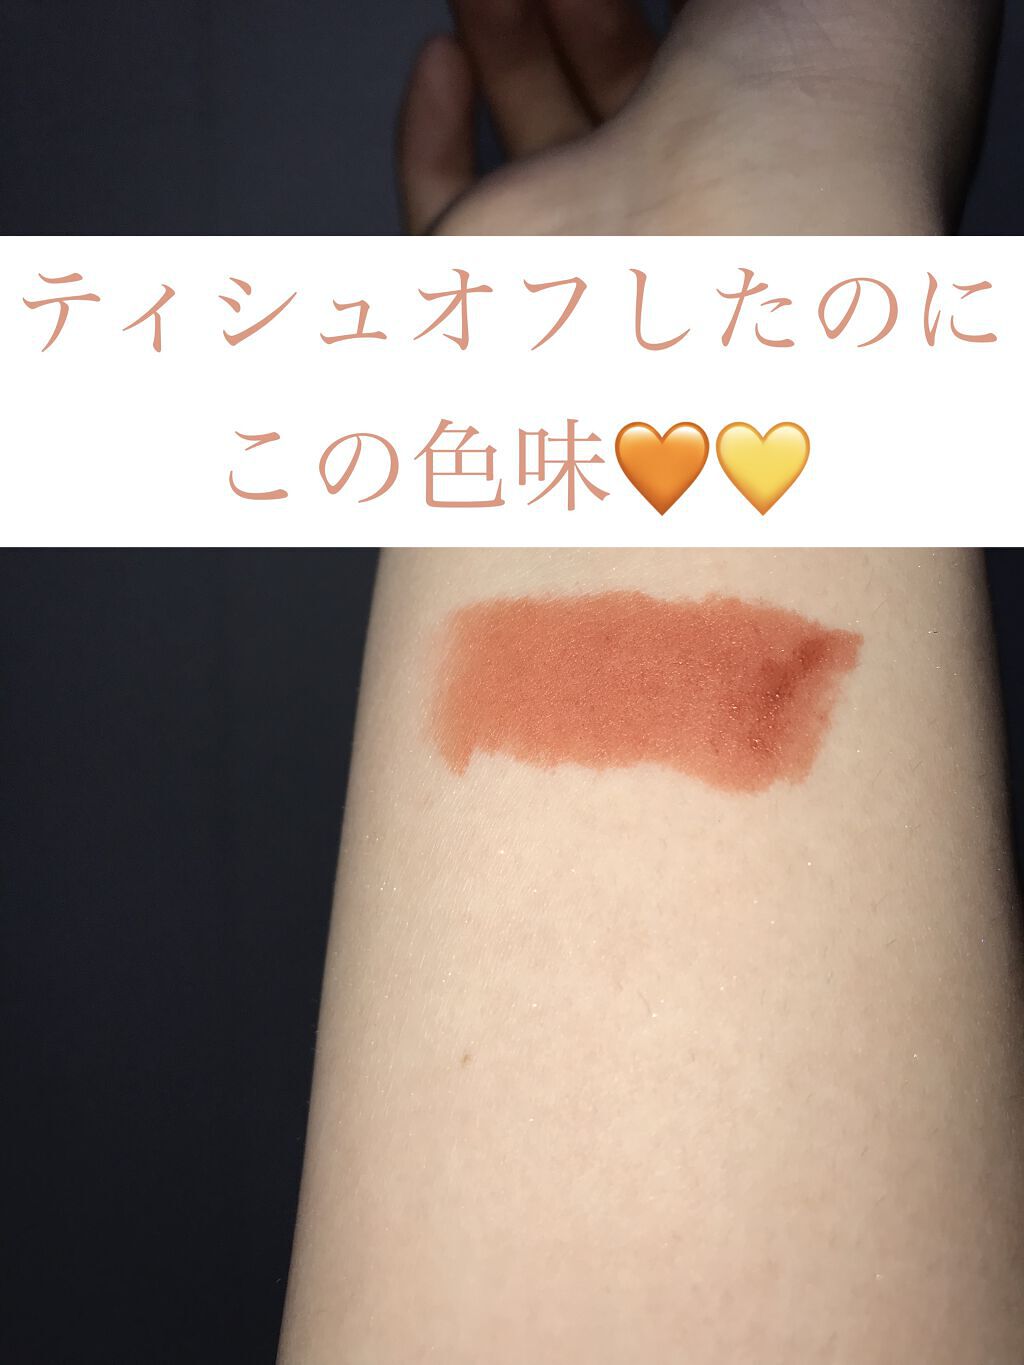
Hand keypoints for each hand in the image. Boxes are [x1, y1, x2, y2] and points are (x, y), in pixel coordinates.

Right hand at [398, 0, 998, 234]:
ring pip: (534, 139)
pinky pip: (444, 210)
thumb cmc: (823, 114)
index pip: (719, 63)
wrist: (747, 234)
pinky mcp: (501, 284)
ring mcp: (592, 252)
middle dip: (579, 8)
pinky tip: (444, 57)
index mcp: (781, 141)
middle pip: (619, 93)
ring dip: (506, 38)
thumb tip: (710, 1)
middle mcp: (688, 210)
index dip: (687, 15)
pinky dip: (430, 133)